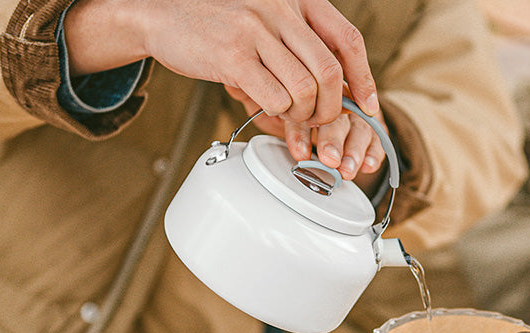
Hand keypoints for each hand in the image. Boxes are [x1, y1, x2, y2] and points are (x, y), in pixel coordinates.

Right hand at [64, 0, 378, 124]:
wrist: (160, 16)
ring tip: (292, 120)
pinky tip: (267, 111)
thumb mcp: (265, 26)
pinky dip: (278, 114)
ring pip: (306, 89)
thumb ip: (296, 52)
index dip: (364, 79)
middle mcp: (281, 8)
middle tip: (320, 125)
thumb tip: (332, 101)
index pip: (347, 40)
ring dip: (304, 116)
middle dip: (332, 110)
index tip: (369, 107)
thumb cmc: (217, 27)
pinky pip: (275, 98)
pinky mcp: (234, 55)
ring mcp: (257, 29)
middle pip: (330, 72)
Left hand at [226, 86, 386, 187]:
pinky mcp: (367, 124)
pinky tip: (370, 163)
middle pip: (341, 107)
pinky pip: (376, 135)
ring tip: (346, 169)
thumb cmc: (276, 91)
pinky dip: (375, 150)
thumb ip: (254, 89)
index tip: (299, 141)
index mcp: (310, 70)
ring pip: (360, 124)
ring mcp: (353, 105)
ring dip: (354, 149)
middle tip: (328, 158)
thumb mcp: (260, 87)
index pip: (318, 85)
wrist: (295, 95)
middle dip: (333, 137)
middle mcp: (335, 86)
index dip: (310, 114)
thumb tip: (239, 88)